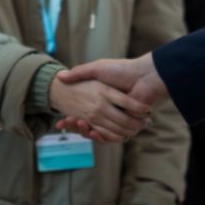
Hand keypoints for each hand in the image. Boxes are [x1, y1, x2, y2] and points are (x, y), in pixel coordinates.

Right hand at [54, 54, 168, 140]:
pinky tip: (91, 131)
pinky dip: (100, 137)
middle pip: (87, 125)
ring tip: (76, 123)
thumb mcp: (97, 68)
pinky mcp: (126, 124)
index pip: (82, 112)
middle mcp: (108, 110)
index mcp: (101, 98)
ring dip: (84, 131)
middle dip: (74, 126)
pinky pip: (111, 136)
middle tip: (64, 123)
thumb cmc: (121, 69)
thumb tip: (60, 77)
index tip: (61, 120)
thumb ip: (80, 72)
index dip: (70, 119)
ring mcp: (116, 117)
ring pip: (96, 132)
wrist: (144, 76)